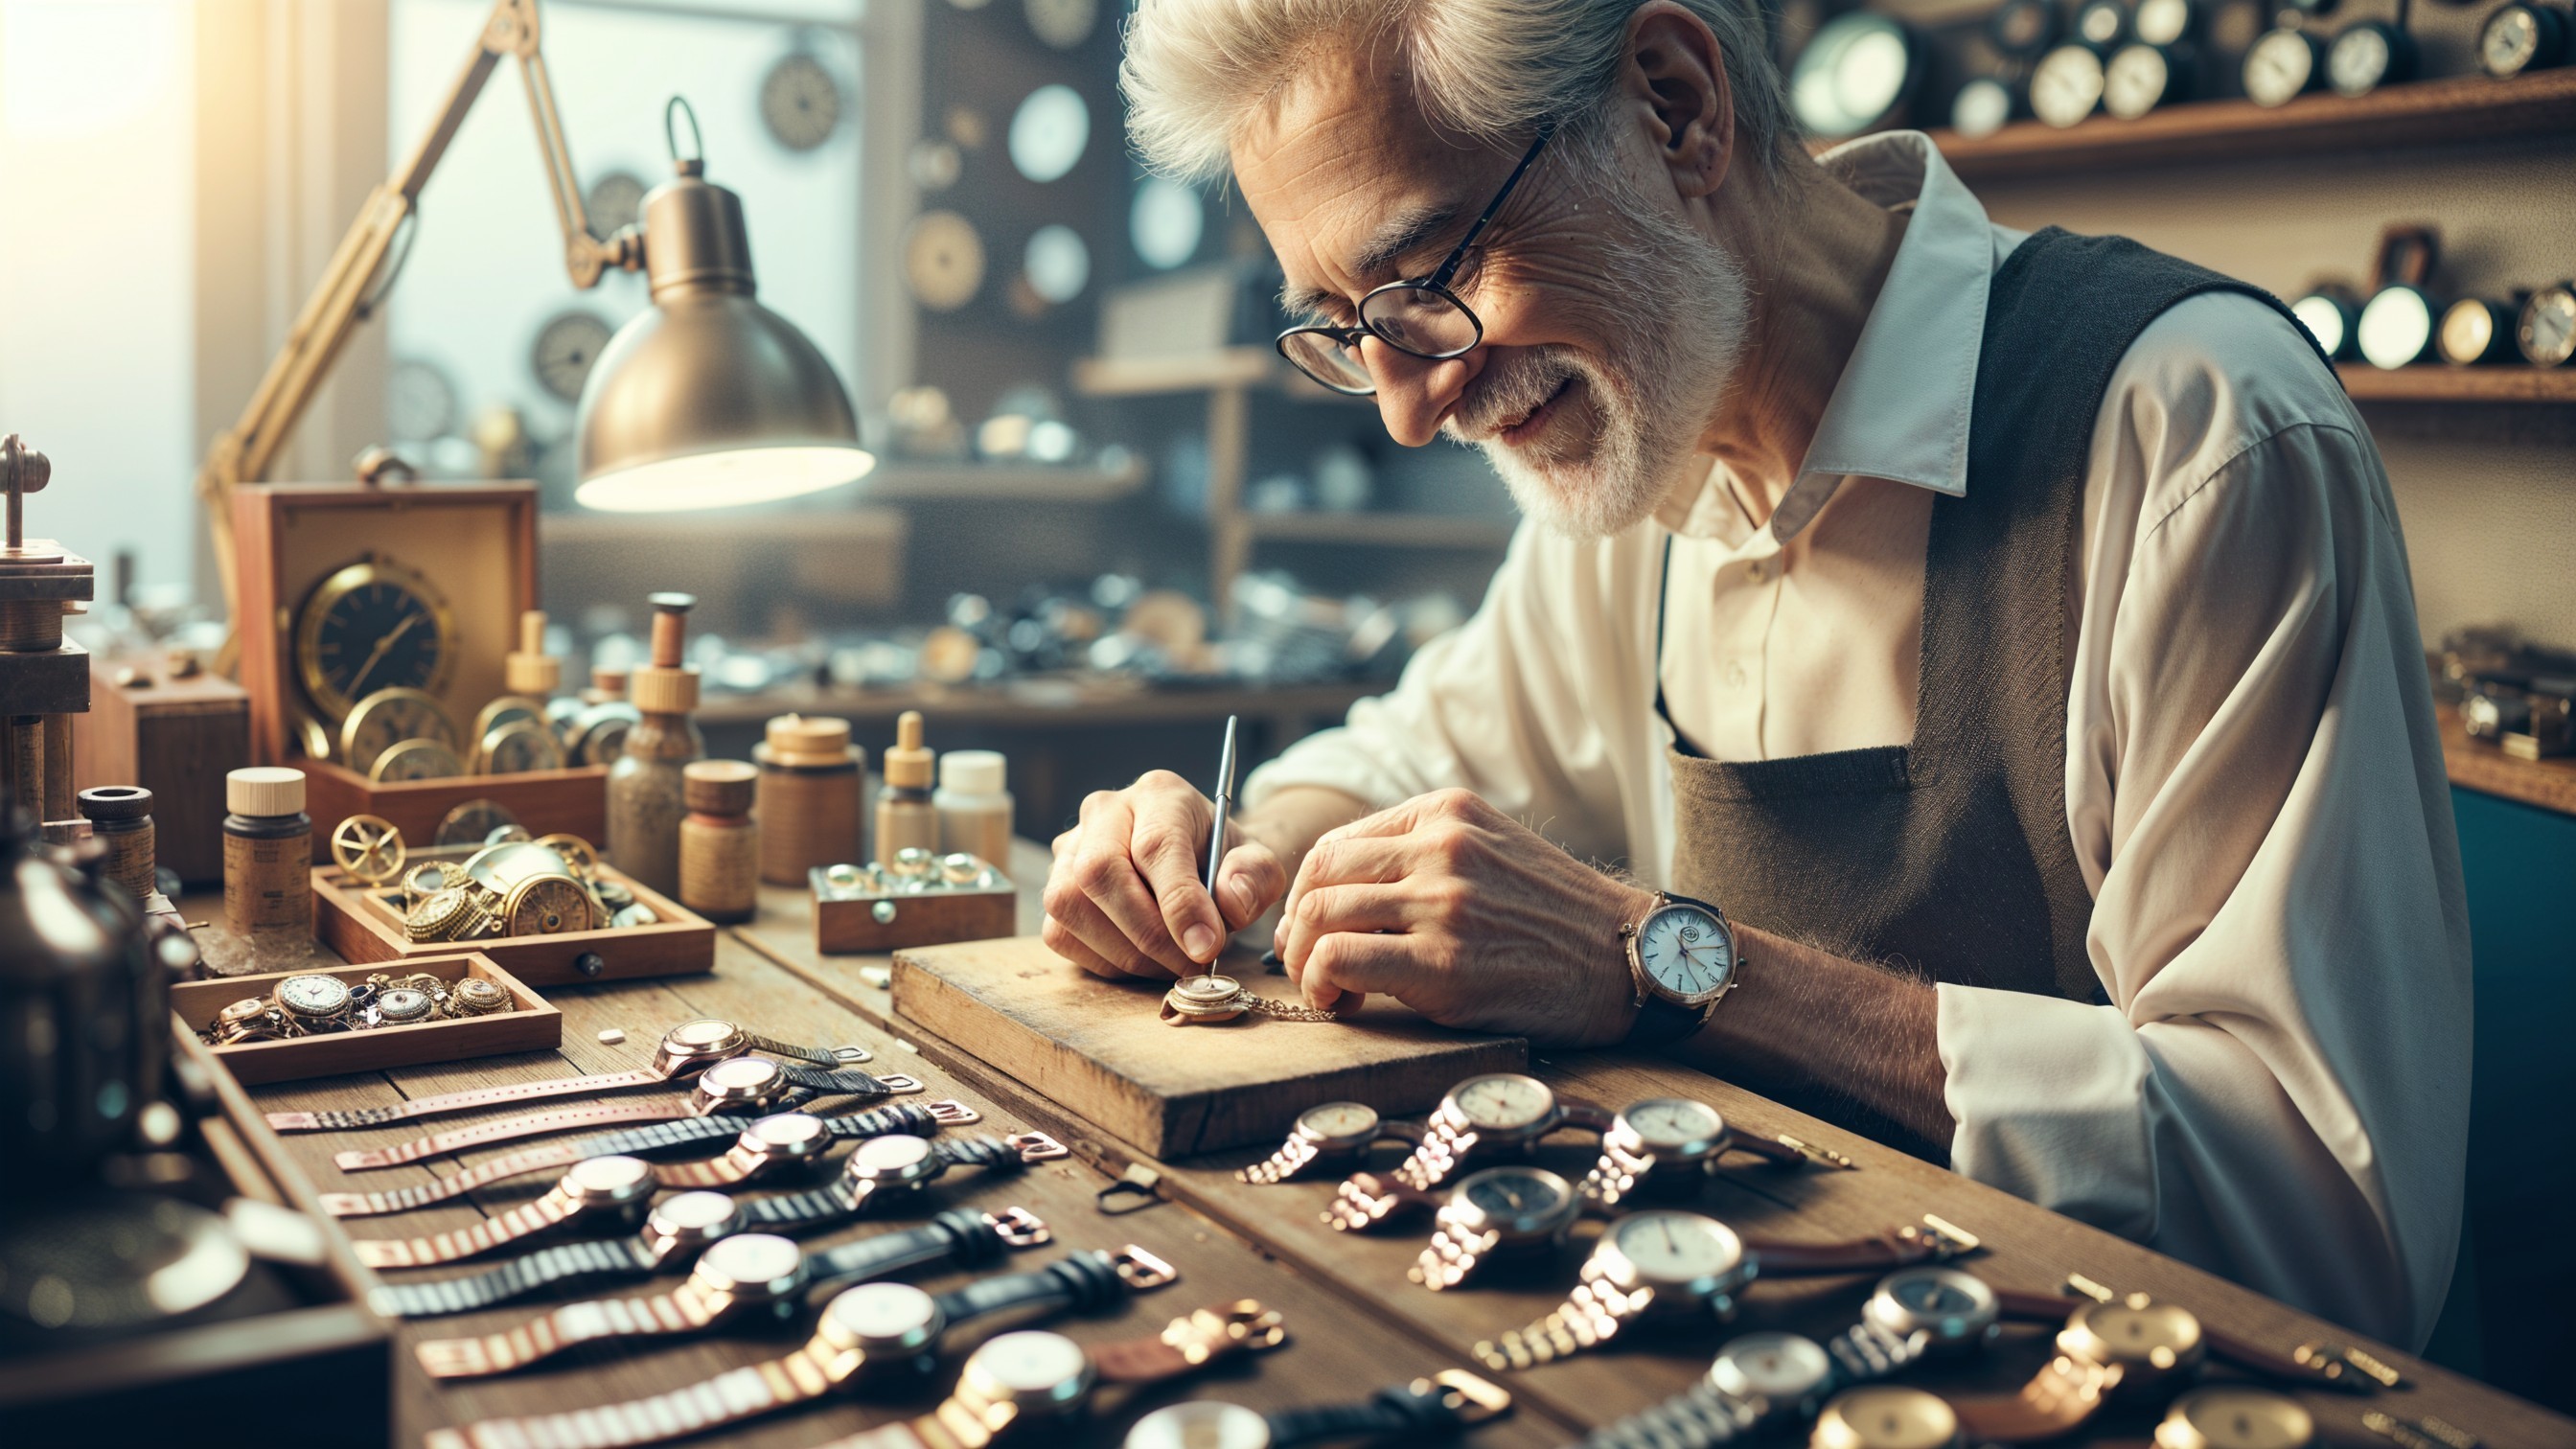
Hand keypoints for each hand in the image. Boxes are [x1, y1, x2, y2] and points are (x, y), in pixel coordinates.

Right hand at [1043, 770, 1289, 978]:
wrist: (1198, 862)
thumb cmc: (1224, 862)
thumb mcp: (1258, 863)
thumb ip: (1255, 877)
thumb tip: (1229, 902)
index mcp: (1160, 794)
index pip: (1156, 844)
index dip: (1179, 902)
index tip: (1206, 946)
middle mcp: (1105, 812)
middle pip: (1099, 870)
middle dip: (1147, 932)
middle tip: (1189, 962)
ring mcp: (1070, 849)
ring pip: (1070, 903)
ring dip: (1125, 950)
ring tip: (1170, 961)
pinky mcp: (1054, 888)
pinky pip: (1061, 932)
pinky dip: (1104, 960)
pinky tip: (1142, 958)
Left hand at [1274, 789, 1652, 1046]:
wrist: (1628, 961)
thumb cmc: (1556, 919)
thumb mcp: (1491, 852)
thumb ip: (1422, 856)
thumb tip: (1334, 896)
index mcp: (1446, 813)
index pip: (1337, 842)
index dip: (1308, 892)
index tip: (1311, 929)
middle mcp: (1441, 846)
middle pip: (1318, 873)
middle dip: (1297, 925)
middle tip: (1305, 963)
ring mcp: (1444, 901)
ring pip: (1320, 914)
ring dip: (1304, 960)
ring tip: (1327, 988)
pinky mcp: (1446, 962)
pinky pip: (1341, 959)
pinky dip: (1320, 983)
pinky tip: (1341, 1001)